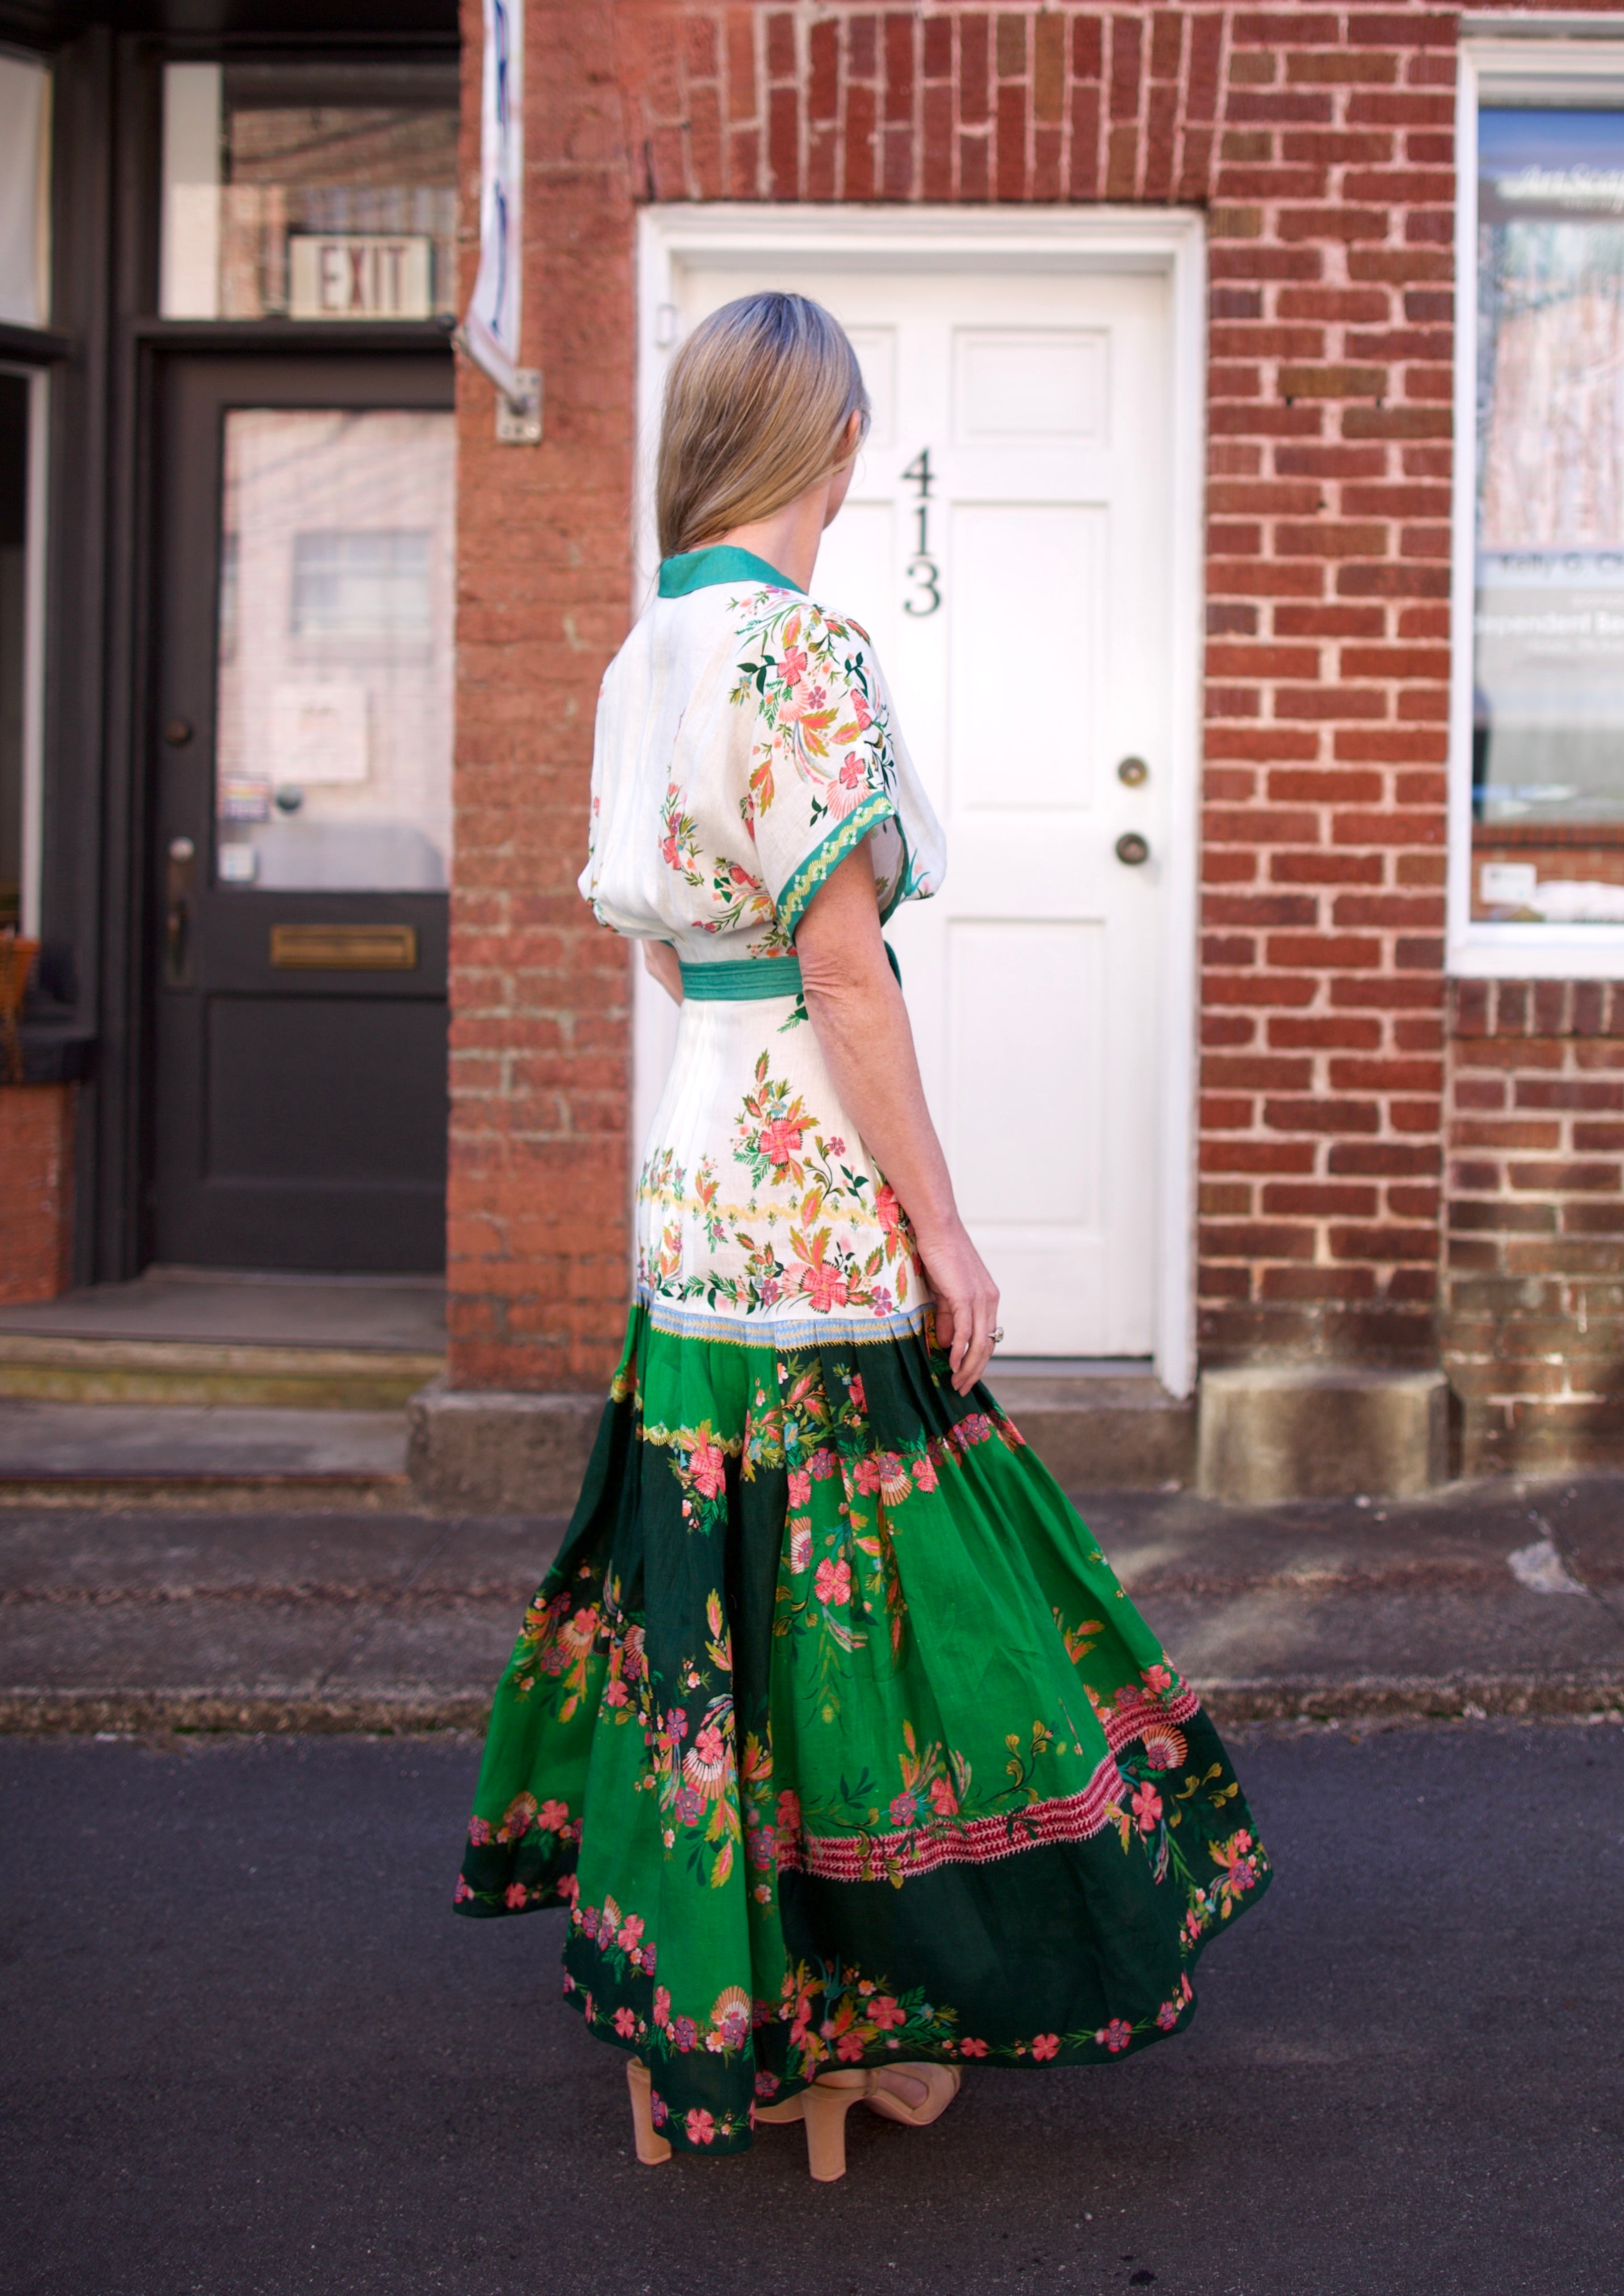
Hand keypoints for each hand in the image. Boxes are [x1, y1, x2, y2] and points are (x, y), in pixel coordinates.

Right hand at [915, 1220, 999, 1395]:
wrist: (938, 1230)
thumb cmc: (939, 1256)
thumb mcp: (944, 1293)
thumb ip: (947, 1318)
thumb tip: (946, 1344)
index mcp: (987, 1299)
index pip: (987, 1338)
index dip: (978, 1361)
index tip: (965, 1377)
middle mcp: (989, 1301)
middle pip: (987, 1345)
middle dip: (975, 1371)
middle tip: (962, 1388)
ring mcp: (979, 1299)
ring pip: (979, 1342)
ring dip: (968, 1367)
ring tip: (956, 1382)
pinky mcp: (966, 1296)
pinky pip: (965, 1331)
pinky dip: (959, 1350)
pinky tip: (952, 1363)